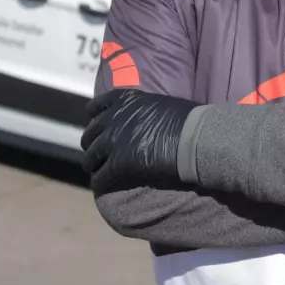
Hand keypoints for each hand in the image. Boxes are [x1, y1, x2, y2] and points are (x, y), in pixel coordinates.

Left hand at [81, 88, 198, 192]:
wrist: (194, 138)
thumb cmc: (186, 120)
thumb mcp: (157, 103)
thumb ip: (139, 109)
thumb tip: (137, 118)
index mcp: (124, 99)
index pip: (95, 107)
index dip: (94, 119)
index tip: (96, 128)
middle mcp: (114, 117)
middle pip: (90, 134)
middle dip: (91, 144)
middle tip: (96, 154)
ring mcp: (114, 140)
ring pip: (91, 157)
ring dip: (93, 164)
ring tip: (97, 171)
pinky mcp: (119, 163)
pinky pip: (101, 176)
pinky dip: (100, 181)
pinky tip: (103, 184)